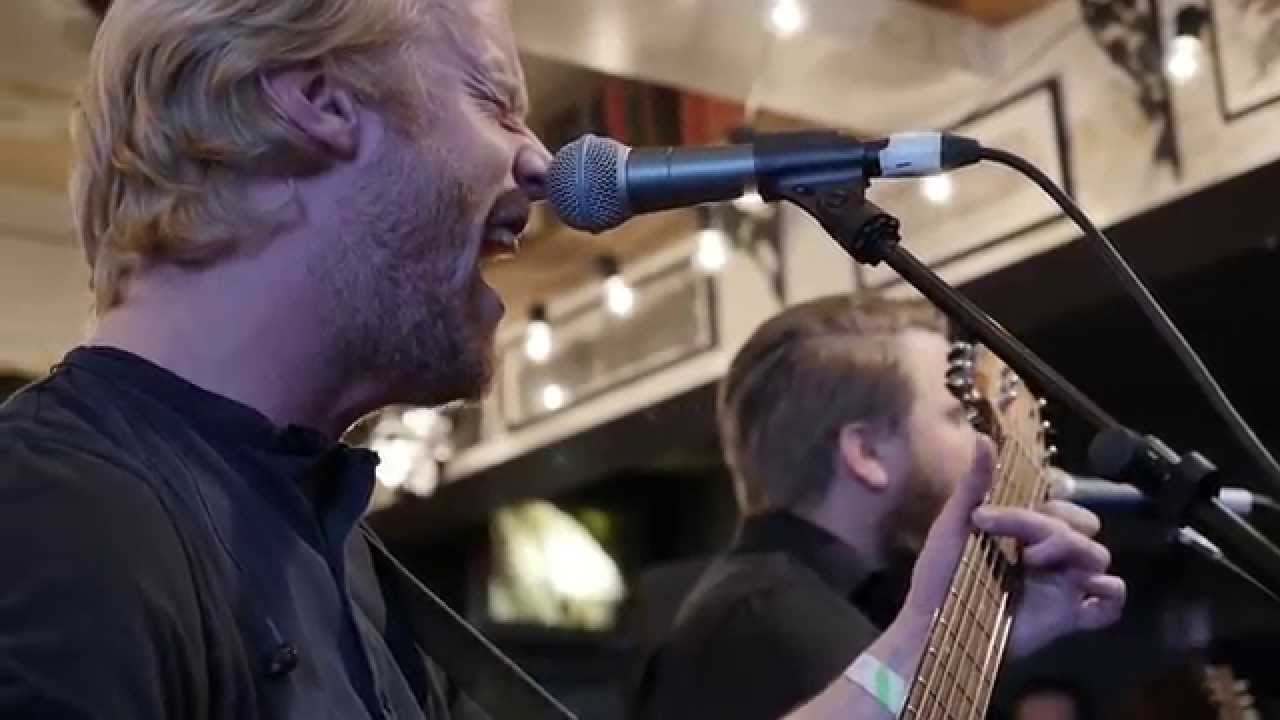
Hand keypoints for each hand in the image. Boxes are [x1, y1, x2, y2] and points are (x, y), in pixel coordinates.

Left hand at [898, 440, 1125, 658]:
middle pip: (1085, 525)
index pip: (1057, 503)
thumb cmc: (939, 576)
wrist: (935, 626)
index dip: (1034, 507)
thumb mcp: (953, 525)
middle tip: (1022, 547)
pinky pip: (1113, 599)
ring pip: (1100, 555)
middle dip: (1056, 528)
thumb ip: (974, 484)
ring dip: (1075, 553)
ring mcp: (1063, 584)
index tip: (985, 519)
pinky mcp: (1071, 616)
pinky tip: (1079, 592)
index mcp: (1026, 529)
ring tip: (1032, 565)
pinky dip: (1108, 594)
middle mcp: (1050, 553)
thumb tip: (982, 437)